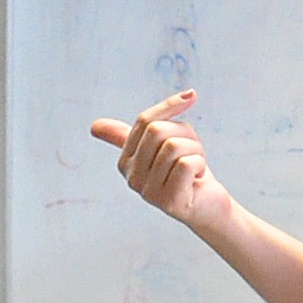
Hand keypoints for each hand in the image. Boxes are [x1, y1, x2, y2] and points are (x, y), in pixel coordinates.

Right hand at [85, 92, 233, 229]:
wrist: (209, 205)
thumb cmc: (186, 173)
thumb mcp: (160, 146)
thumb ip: (133, 134)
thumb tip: (93, 126)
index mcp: (125, 162)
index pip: (144, 121)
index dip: (170, 105)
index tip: (191, 96)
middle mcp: (132, 178)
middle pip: (157, 131)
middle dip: (185, 134)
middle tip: (192, 152)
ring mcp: (148, 192)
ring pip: (174, 146)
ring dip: (196, 151)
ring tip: (194, 168)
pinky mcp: (169, 201)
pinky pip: (186, 163)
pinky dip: (200, 165)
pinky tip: (197, 179)